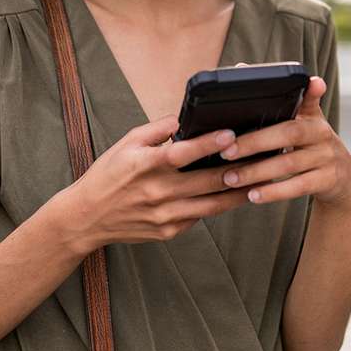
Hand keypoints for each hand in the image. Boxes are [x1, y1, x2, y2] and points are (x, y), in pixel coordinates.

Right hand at [47, 116, 251, 251]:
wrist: (86, 218)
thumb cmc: (107, 175)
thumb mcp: (126, 144)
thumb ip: (157, 130)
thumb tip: (184, 118)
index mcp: (145, 166)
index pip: (182, 154)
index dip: (208, 144)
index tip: (231, 134)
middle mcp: (157, 193)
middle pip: (206, 182)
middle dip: (238, 170)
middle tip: (264, 158)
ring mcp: (164, 216)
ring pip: (211, 205)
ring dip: (239, 193)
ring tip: (262, 181)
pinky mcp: (168, 232)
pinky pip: (199, 218)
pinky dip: (216, 206)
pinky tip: (234, 196)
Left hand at [213, 76, 350, 209]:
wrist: (342, 180)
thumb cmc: (310, 146)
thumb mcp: (303, 123)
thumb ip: (276, 101)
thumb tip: (241, 66)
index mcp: (313, 117)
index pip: (307, 101)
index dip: (309, 92)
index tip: (311, 83)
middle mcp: (323, 134)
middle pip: (289, 134)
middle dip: (255, 142)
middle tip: (226, 151)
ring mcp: (328, 158)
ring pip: (289, 163)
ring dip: (258, 172)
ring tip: (231, 178)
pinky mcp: (328, 180)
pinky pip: (299, 186)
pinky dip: (275, 191)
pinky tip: (253, 195)